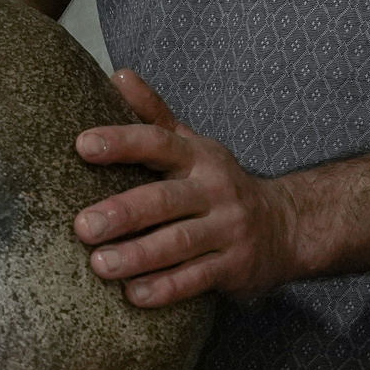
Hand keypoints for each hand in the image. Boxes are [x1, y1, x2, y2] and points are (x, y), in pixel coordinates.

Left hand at [72, 70, 306, 305]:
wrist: (287, 226)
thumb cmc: (218, 185)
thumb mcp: (192, 145)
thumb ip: (154, 115)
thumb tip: (118, 74)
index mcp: (198, 157)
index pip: (158, 143)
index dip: (121, 142)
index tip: (82, 145)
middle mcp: (214, 190)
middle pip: (165, 199)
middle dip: (123, 212)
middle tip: (83, 226)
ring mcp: (228, 230)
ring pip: (180, 243)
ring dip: (139, 256)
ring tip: (100, 265)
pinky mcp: (235, 266)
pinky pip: (197, 279)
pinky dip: (166, 288)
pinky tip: (135, 295)